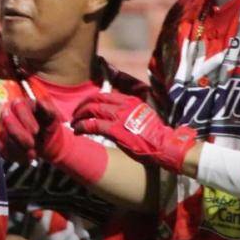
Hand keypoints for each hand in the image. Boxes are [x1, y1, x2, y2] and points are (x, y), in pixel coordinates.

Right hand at [0, 97, 75, 164]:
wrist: (46, 140)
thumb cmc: (47, 125)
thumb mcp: (52, 116)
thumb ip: (48, 109)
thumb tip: (40, 102)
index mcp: (20, 104)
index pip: (18, 106)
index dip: (26, 119)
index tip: (36, 131)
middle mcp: (7, 114)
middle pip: (7, 121)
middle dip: (20, 136)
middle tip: (32, 145)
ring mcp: (2, 129)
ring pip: (4, 138)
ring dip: (19, 148)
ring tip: (33, 154)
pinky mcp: (1, 143)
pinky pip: (3, 151)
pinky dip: (16, 157)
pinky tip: (26, 158)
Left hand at [72, 92, 196, 171]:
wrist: (165, 145)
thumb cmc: (155, 135)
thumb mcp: (143, 115)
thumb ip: (129, 111)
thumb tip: (116, 113)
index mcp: (130, 100)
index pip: (104, 94)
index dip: (90, 99)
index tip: (84, 106)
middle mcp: (124, 105)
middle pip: (95, 99)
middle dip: (81, 106)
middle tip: (75, 114)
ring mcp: (119, 117)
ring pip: (91, 111)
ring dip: (79, 117)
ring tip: (74, 123)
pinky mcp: (115, 130)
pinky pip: (92, 125)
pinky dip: (82, 127)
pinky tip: (77, 131)